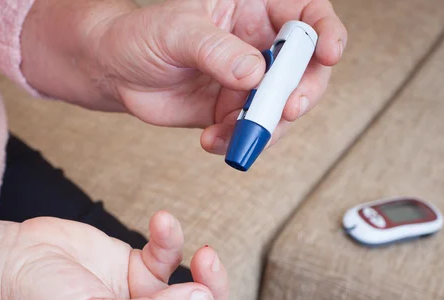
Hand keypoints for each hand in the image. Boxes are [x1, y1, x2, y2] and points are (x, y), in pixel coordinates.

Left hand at [96, 0, 347, 153]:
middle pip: (304, 67)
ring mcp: (247, 80)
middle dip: (301, 91)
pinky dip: (237, 141)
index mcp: (252, 6)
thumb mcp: (177, 32)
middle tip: (286, 110)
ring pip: (280, 107)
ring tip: (231, 134)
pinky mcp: (232, 110)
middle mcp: (257, 44)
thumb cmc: (140, 35)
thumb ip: (216, 51)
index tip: (329, 54)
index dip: (325, 32)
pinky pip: (250, 131)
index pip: (305, 14)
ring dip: (265, 127)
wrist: (115, 72)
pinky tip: (210, 140)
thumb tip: (255, 74)